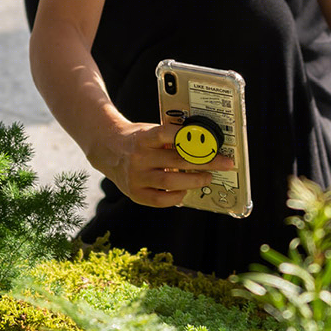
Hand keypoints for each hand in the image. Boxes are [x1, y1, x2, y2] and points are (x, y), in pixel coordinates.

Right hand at [102, 121, 234, 207]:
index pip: (167, 134)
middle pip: (176, 160)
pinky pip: (160, 200)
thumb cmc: (137, 140)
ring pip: (170, 182)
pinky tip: (185, 191)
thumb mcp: (150, 131)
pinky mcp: (135, 193)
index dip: (189, 137)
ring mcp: (135, 177)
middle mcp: (138, 157)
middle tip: (223, 163)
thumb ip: (170, 137)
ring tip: (207, 178)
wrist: (107, 149)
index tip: (210, 141)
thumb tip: (203, 144)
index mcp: (143, 137)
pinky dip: (176, 197)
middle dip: (205, 162)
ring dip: (194, 181)